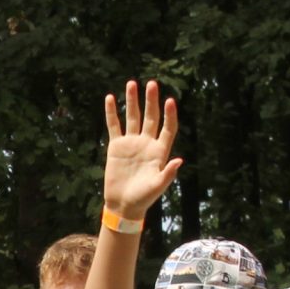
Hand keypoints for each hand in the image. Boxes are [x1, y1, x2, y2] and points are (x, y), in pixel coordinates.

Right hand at [101, 80, 182, 221]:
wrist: (123, 205)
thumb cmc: (143, 198)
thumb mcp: (157, 186)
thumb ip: (167, 173)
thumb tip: (179, 161)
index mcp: (159, 151)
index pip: (167, 128)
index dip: (169, 115)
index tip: (169, 101)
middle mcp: (147, 143)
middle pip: (151, 117)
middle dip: (151, 100)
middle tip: (151, 84)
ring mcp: (131, 143)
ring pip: (133, 117)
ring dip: (132, 101)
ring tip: (132, 83)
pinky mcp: (116, 146)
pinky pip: (114, 126)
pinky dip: (111, 113)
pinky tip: (110, 98)